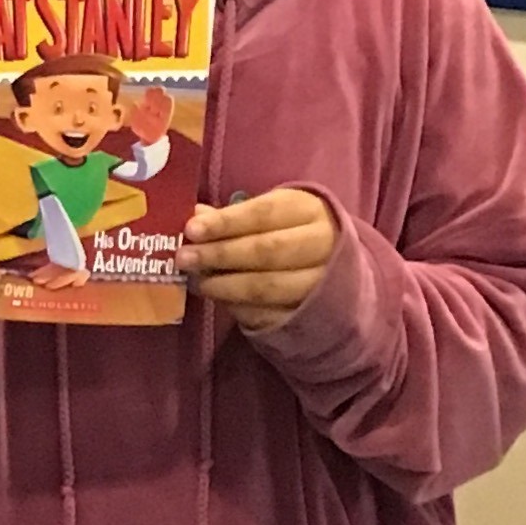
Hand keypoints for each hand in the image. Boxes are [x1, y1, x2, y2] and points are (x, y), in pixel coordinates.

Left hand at [179, 188, 338, 333]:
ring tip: (197, 281)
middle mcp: (323, 244)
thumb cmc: (293, 233)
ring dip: (225, 285)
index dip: (226, 222)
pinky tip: (219, 300)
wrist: (341, 271)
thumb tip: (197, 215)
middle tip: (184, 258)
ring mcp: (321, 283)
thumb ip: (235, 216)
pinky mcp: (313, 314)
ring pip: (267, 286)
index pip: (264, 213)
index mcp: (310, 210)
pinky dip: (239, 307)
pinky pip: (269, 314)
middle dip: (221, 254)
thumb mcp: (272, 214)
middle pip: (266, 250)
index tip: (191, 229)